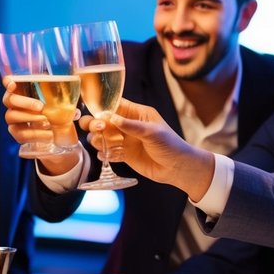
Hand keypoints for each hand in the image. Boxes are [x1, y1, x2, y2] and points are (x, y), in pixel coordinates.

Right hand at [2, 81, 81, 175]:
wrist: (57, 130)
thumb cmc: (55, 108)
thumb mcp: (60, 99)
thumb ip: (63, 94)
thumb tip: (73, 97)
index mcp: (22, 90)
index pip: (9, 82)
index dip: (8, 82)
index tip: (13, 85)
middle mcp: (13, 103)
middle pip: (9, 100)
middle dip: (25, 102)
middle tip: (41, 106)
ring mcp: (12, 119)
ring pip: (12, 117)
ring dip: (30, 118)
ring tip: (47, 122)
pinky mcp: (16, 133)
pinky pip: (20, 134)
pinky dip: (35, 135)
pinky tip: (49, 135)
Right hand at [84, 99, 212, 196]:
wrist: (178, 168)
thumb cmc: (170, 145)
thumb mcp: (152, 132)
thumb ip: (131, 125)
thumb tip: (111, 118)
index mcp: (137, 114)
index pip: (115, 105)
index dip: (103, 108)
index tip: (96, 114)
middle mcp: (128, 125)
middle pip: (104, 121)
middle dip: (95, 124)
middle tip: (98, 130)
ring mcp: (125, 140)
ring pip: (102, 136)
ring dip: (97, 139)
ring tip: (100, 144)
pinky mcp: (124, 154)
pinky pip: (107, 152)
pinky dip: (102, 153)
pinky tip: (105, 155)